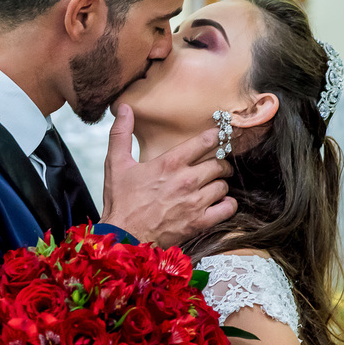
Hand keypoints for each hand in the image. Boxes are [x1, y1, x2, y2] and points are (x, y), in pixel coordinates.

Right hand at [100, 104, 236, 246]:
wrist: (124, 236)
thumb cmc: (121, 201)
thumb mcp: (116, 164)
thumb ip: (121, 133)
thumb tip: (124, 108)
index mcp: (169, 163)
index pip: (205, 141)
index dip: (216, 136)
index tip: (219, 136)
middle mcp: (186, 181)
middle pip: (220, 163)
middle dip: (221, 162)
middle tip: (216, 164)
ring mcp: (195, 202)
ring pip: (224, 185)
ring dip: (221, 183)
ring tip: (213, 184)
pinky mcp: (199, 222)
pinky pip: (227, 208)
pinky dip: (227, 204)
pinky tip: (219, 203)